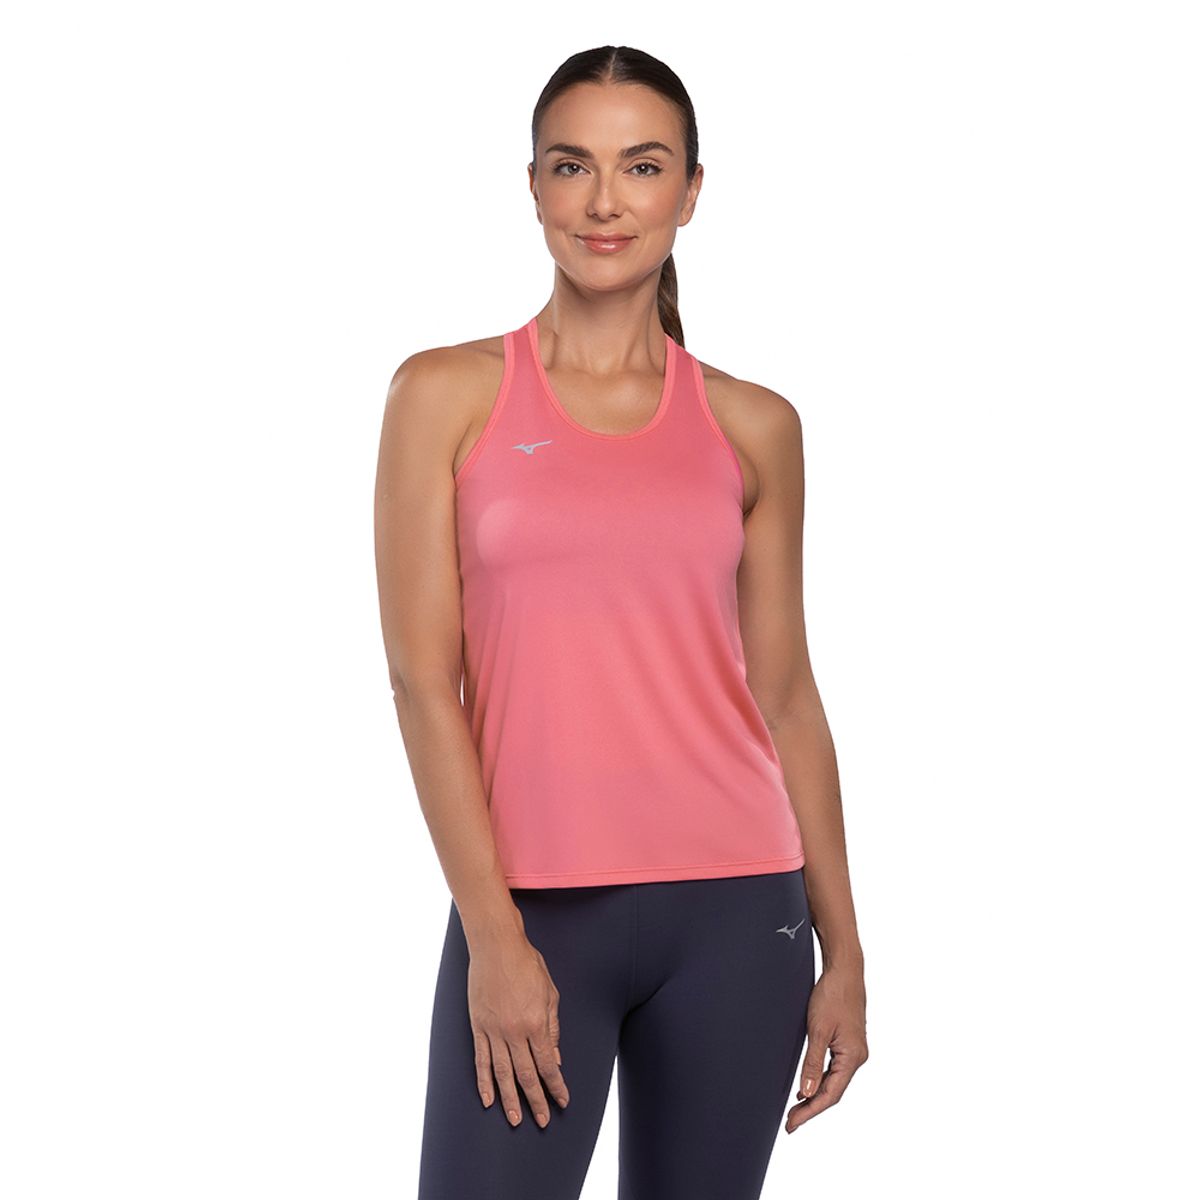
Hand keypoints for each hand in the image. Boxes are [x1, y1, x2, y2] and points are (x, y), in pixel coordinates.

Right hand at [467, 933, 570, 1127]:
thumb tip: (554, 1058)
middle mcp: (514, 1031)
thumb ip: (552, 1028)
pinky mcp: (477, 1026)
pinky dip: (483, 1081)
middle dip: (535, 1100)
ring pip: (501, 1073)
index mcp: (535, 1023)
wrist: (496, 945)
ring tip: (514, 1120)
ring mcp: (493, 1030)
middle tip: (542, 1121)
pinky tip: (488, 1098)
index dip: (556, 1086)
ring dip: (509, 1099)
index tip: (562, 1101)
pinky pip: (480, 1060)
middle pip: (526, 1075)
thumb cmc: (527, 964)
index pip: (547, 1065)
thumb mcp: (549, 993)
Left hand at [785, 963, 867, 1132]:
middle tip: (789, 1121)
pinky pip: (834, 1069)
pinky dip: (820, 1080)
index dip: (810, 1112)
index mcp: (852, 1058)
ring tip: (795, 1108)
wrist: (844, 970)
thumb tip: (806, 1092)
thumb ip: (812, 1063)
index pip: (830, 1095)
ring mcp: (853, 1050)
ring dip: (815, 1095)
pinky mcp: (848, 1042)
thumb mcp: (817, 1030)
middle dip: (811, 1107)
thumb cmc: (832, 995)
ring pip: (833, 1081)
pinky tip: (808, 1086)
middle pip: (833, 1092)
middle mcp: (856, 1057)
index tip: (792, 1124)